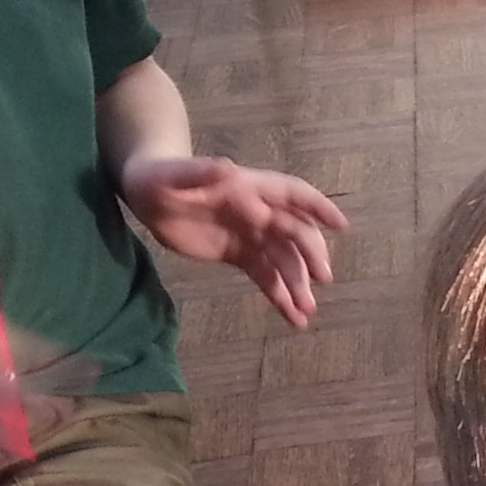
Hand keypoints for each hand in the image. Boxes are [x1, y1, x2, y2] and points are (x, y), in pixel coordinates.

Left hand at [120, 154, 342, 328]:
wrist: (146, 193)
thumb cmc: (158, 177)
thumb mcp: (172, 174)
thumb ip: (199, 172)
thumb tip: (227, 167)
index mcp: (248, 188)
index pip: (292, 194)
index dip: (317, 207)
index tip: (339, 226)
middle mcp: (258, 212)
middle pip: (295, 234)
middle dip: (310, 255)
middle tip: (321, 279)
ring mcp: (252, 236)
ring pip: (285, 261)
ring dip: (298, 284)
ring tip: (307, 311)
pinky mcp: (240, 256)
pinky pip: (267, 277)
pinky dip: (281, 297)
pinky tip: (293, 318)